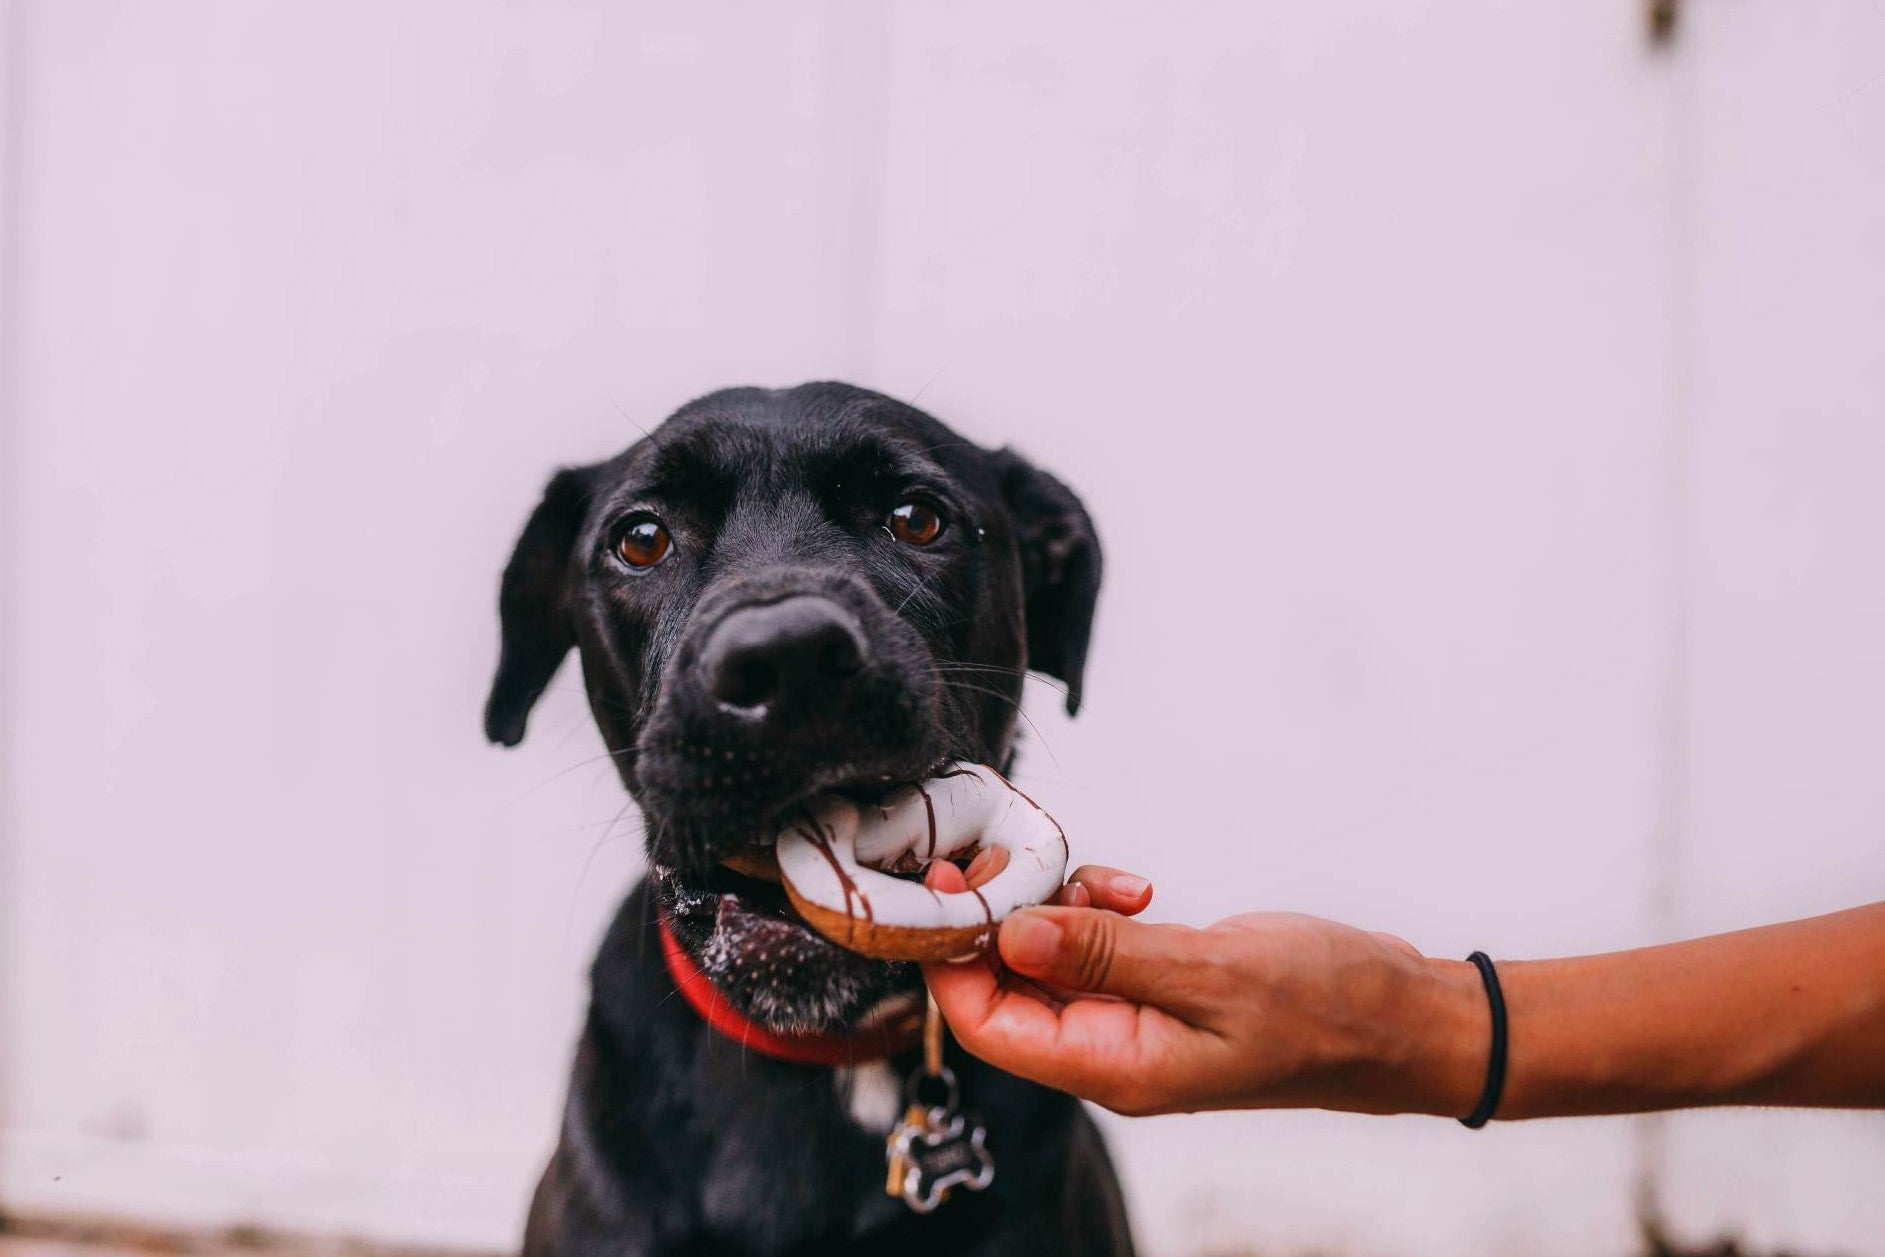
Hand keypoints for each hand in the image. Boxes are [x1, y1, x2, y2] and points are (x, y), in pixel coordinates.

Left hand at [921, 859, 1483, 1117]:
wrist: (1404, 1016)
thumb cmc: (1328, 1006)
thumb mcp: (1211, 972)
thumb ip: (1104, 955)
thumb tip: (1009, 934)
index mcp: (1114, 1067)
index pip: (987, 1023)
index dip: (952, 956)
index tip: (947, 885)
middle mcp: (1111, 1051)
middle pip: (1005, 988)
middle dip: (997, 918)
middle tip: (1010, 856)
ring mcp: (1133, 1020)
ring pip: (1048, 959)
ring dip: (1055, 906)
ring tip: (1099, 878)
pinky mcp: (1156, 988)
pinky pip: (1093, 948)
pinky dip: (1096, 909)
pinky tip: (1133, 890)